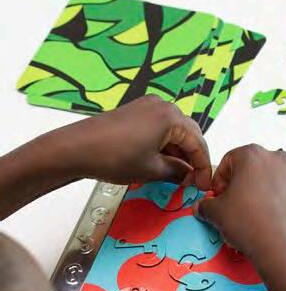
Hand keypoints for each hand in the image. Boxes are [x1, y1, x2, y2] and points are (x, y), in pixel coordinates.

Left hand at [42, 95, 211, 188]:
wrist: (76, 149)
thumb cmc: (114, 157)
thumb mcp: (152, 170)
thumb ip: (177, 172)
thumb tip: (190, 176)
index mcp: (171, 116)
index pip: (198, 143)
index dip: (203, 167)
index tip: (204, 185)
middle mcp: (162, 105)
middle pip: (188, 133)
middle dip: (192, 158)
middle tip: (193, 181)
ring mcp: (147, 106)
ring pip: (173, 131)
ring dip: (178, 152)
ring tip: (177, 175)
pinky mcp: (134, 112)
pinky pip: (159, 128)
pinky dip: (164, 145)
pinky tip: (161, 162)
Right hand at [194, 144, 285, 261]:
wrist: (282, 248)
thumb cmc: (249, 224)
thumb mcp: (216, 213)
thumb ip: (206, 205)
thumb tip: (203, 207)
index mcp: (252, 155)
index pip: (229, 160)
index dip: (220, 179)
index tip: (219, 195)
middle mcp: (277, 159)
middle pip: (253, 167)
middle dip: (243, 183)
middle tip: (235, 204)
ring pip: (274, 179)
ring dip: (263, 191)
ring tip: (255, 213)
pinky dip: (282, 202)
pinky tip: (273, 218)